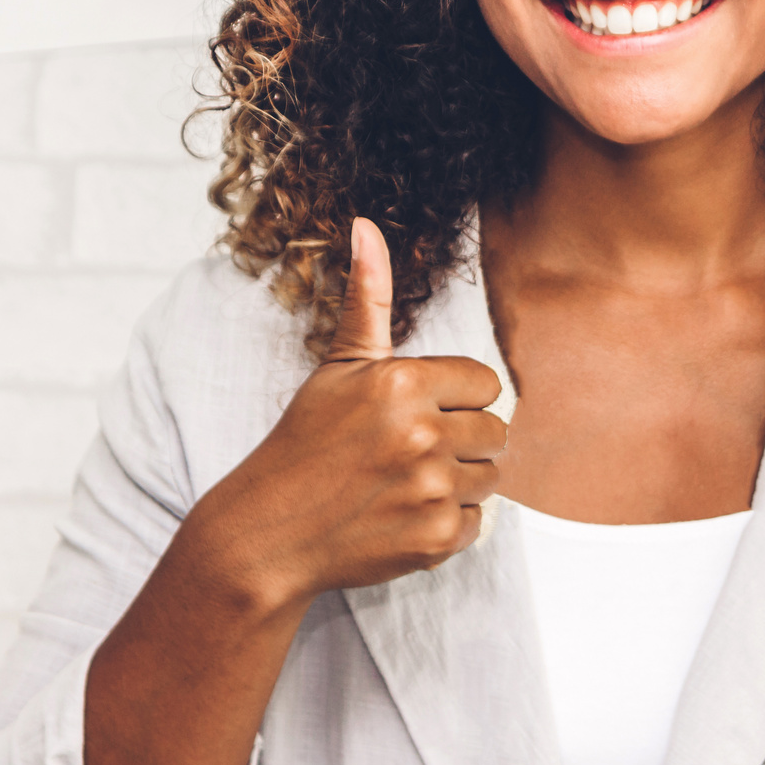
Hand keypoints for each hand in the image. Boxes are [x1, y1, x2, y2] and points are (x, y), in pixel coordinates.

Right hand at [187, 218, 507, 609]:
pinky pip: (475, 522)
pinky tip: (403, 515)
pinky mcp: (435, 539)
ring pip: (490, 477)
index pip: (485, 383)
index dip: (456, 397)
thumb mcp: (337, 367)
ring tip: (407, 482)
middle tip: (412, 450)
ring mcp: (430, 490)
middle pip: (496, 431)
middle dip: (462, 439)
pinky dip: (447, 524)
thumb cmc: (305, 443)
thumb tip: (366, 225)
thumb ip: (367, 299)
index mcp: (403, 383)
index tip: (417, 412)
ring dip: (459, 481)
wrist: (268, 533)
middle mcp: (423, 434)